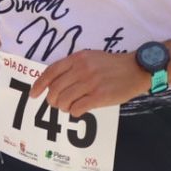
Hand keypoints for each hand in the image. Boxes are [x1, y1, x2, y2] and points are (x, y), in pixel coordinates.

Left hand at [32, 50, 148, 117]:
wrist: (137, 69)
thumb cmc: (114, 65)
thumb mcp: (92, 58)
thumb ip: (75, 66)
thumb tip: (56, 82)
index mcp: (78, 58)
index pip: (51, 71)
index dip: (39, 84)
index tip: (34, 94)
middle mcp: (82, 69)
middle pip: (55, 89)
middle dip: (53, 100)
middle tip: (57, 104)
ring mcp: (90, 83)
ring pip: (63, 101)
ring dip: (64, 107)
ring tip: (71, 106)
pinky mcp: (99, 96)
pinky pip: (76, 109)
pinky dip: (75, 112)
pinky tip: (80, 109)